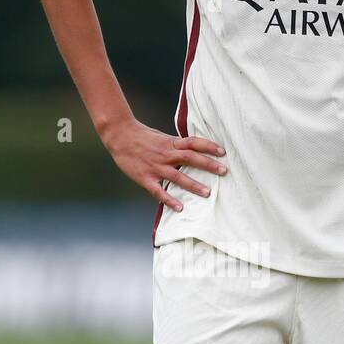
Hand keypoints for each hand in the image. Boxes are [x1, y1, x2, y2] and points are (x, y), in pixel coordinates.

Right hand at [104, 117, 227, 212]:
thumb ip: (177, 145)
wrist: (119, 135)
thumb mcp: (162, 138)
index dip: (209, 146)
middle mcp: (166, 154)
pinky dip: (169, 199)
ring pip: (178, 176)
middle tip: (224, 171)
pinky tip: (179, 207)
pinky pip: (159, 191)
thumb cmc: (142, 137)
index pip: (194, 142)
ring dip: (193, 184)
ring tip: (208, 193)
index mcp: (171, 143)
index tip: (223, 152)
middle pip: (191, 158)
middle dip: (208, 165)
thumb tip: (194, 150)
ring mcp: (156, 167)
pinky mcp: (145, 178)